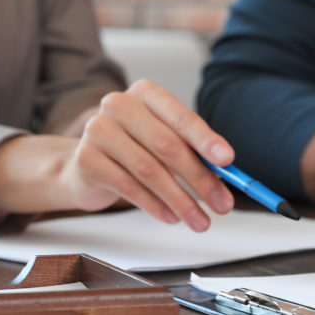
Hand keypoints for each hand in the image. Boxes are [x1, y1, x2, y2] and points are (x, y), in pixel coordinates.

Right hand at [0, 80, 235, 230]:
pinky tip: (171, 217)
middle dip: (200, 179)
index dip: (206, 139)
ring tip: (199, 220)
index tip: (228, 161)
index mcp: (146, 94)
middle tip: (222, 204)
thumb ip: (194, 155)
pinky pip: (128, 186)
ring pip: (149, 170)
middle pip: (167, 145)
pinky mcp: (86, 159)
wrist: (86, 166)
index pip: (181, 116)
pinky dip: (154, 205)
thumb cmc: (134, 152)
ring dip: (180, 200)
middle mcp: (119, 105)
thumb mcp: (165, 145)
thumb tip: (229, 178)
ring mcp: (98, 130)